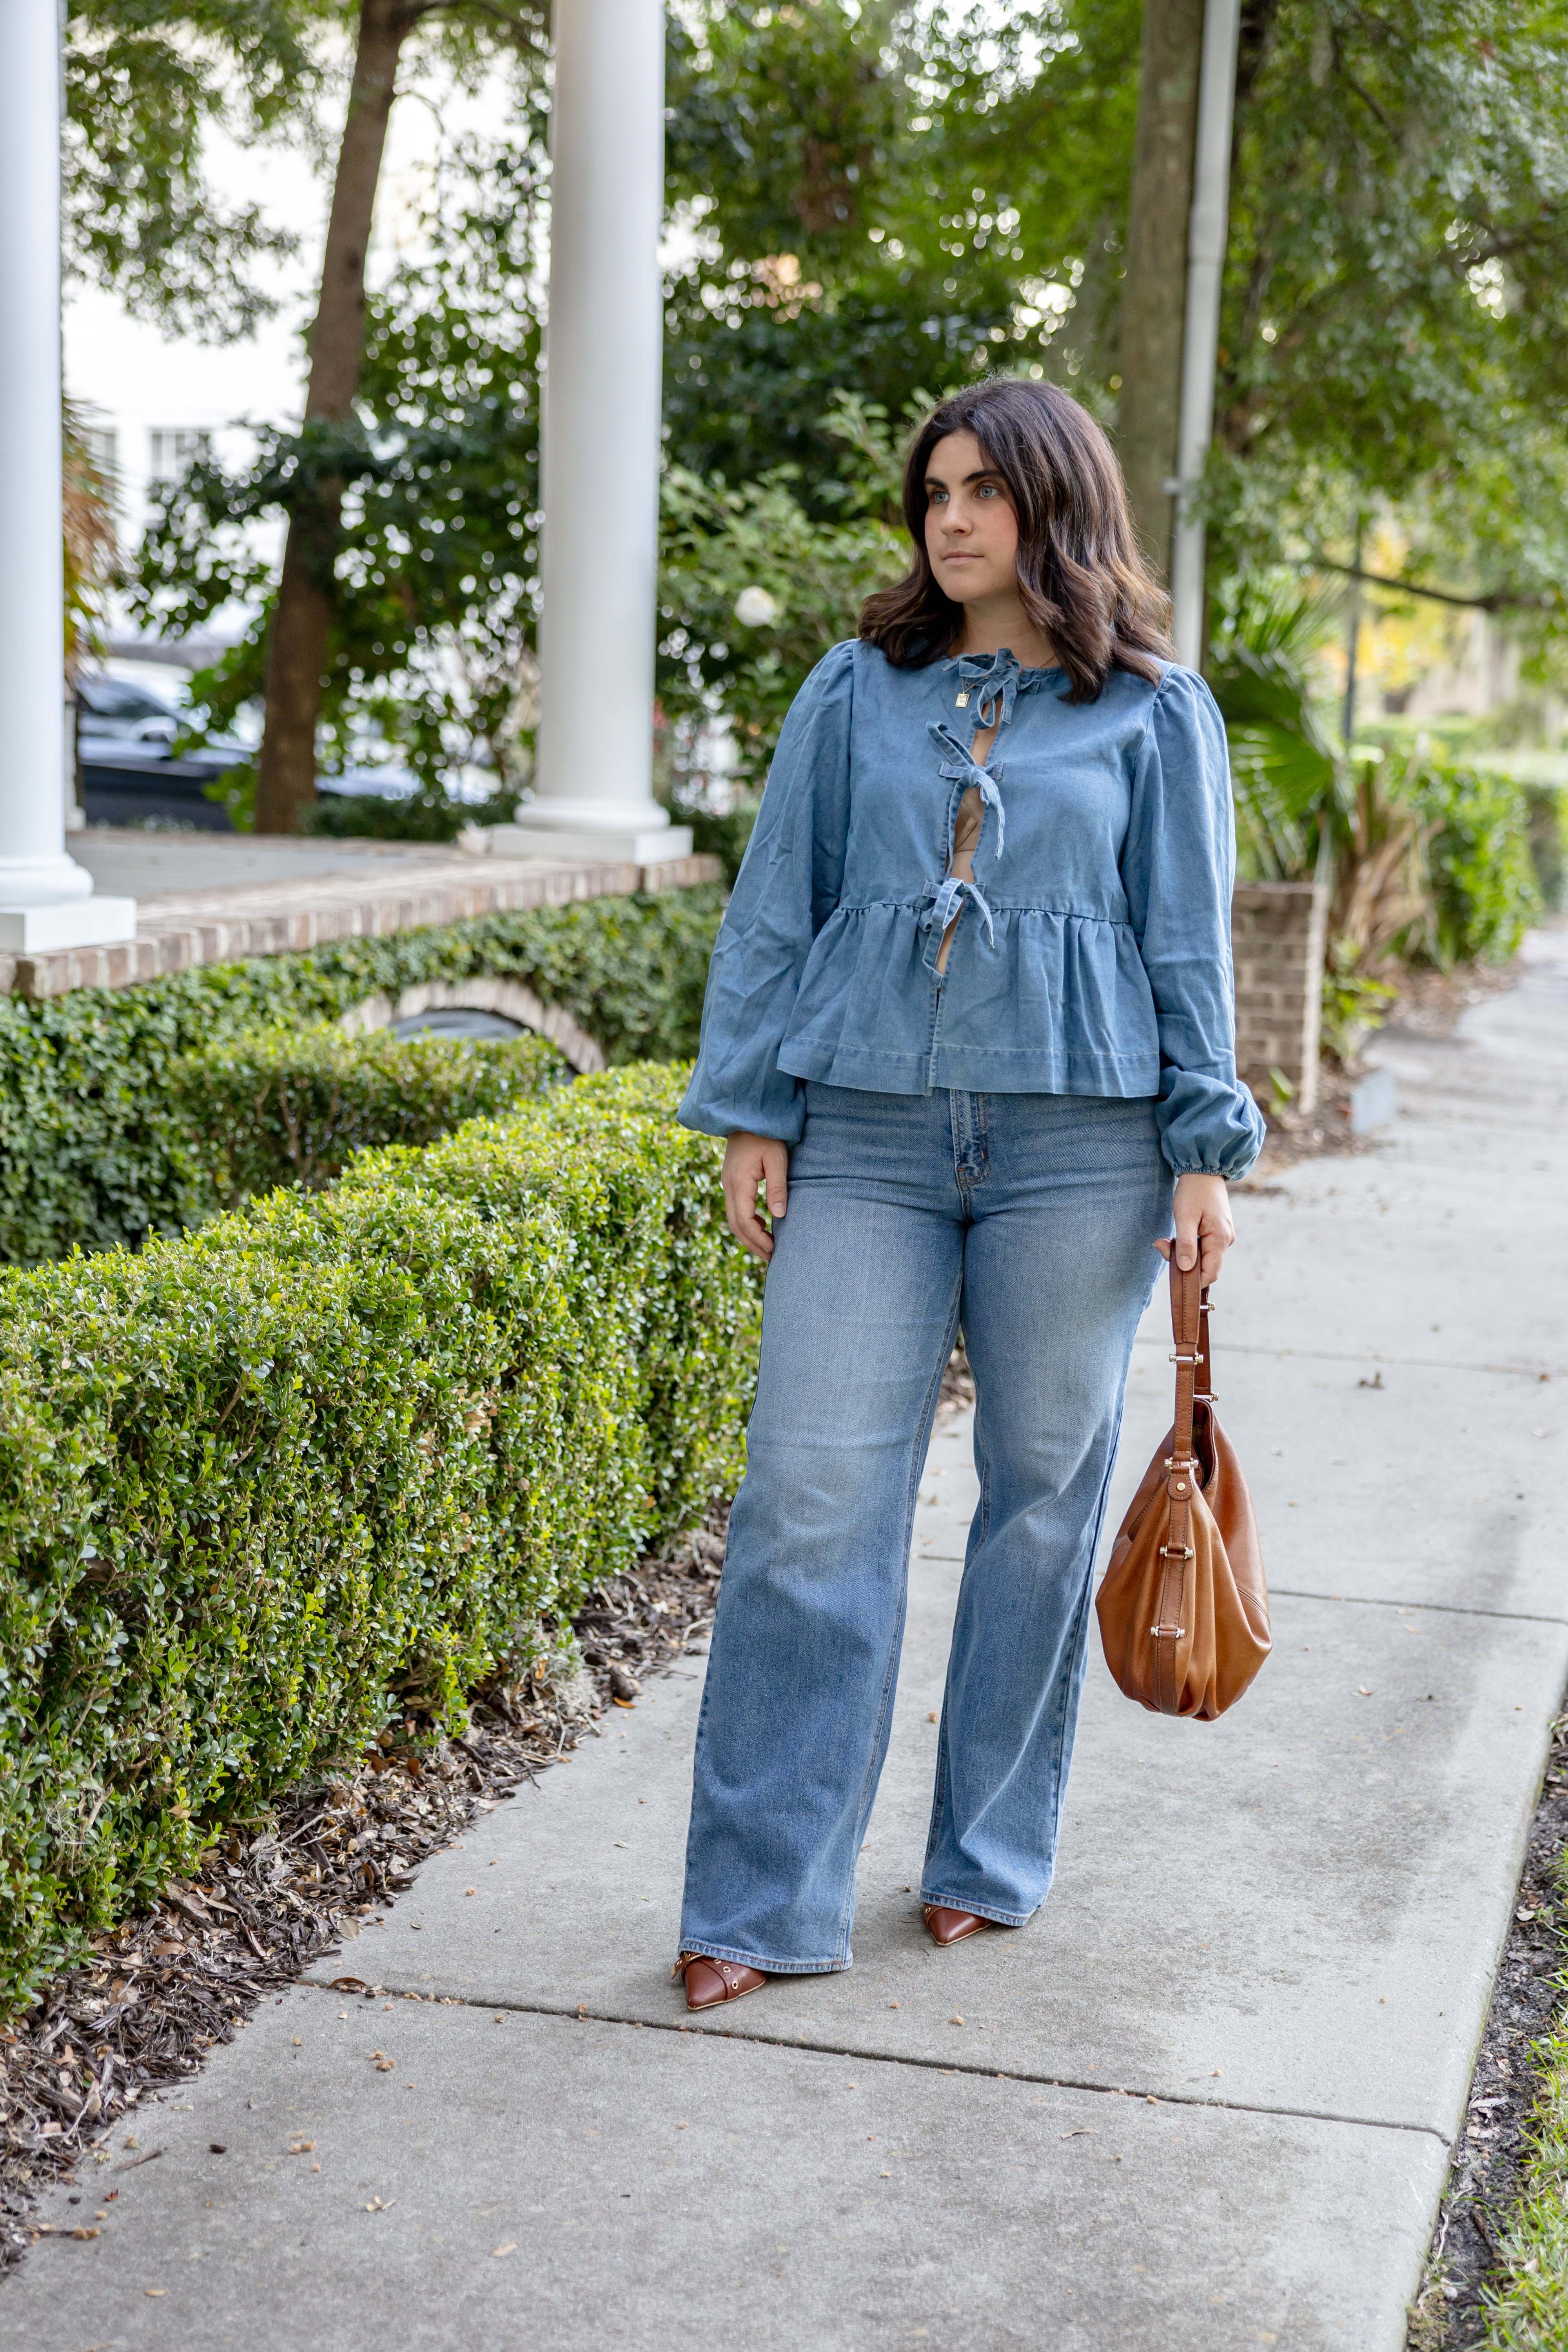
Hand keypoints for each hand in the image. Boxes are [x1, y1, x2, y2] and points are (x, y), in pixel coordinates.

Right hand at [722, 1131, 788, 1263]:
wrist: (746, 1115)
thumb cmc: (766, 1136)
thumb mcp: (777, 1160)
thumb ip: (777, 1188)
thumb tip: (780, 1216)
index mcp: (739, 1183)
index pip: (744, 1220)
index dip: (757, 1239)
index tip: (773, 1250)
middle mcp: (728, 1186)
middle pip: (735, 1224)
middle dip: (752, 1243)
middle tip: (770, 1257)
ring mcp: (727, 1183)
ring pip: (733, 1218)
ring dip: (748, 1234)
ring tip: (766, 1247)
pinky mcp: (731, 1180)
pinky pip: (735, 1208)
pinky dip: (746, 1221)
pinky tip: (762, 1225)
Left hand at [1155, 1173, 1235, 1286]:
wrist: (1203, 1170)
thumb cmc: (1193, 1191)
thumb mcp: (1185, 1217)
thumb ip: (1185, 1244)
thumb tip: (1186, 1268)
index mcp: (1220, 1239)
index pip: (1211, 1274)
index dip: (1193, 1280)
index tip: (1172, 1275)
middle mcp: (1226, 1240)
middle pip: (1207, 1267)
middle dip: (1185, 1264)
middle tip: (1162, 1246)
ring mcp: (1224, 1235)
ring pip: (1204, 1257)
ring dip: (1185, 1253)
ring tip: (1168, 1239)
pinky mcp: (1218, 1230)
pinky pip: (1205, 1247)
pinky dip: (1190, 1246)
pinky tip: (1179, 1236)